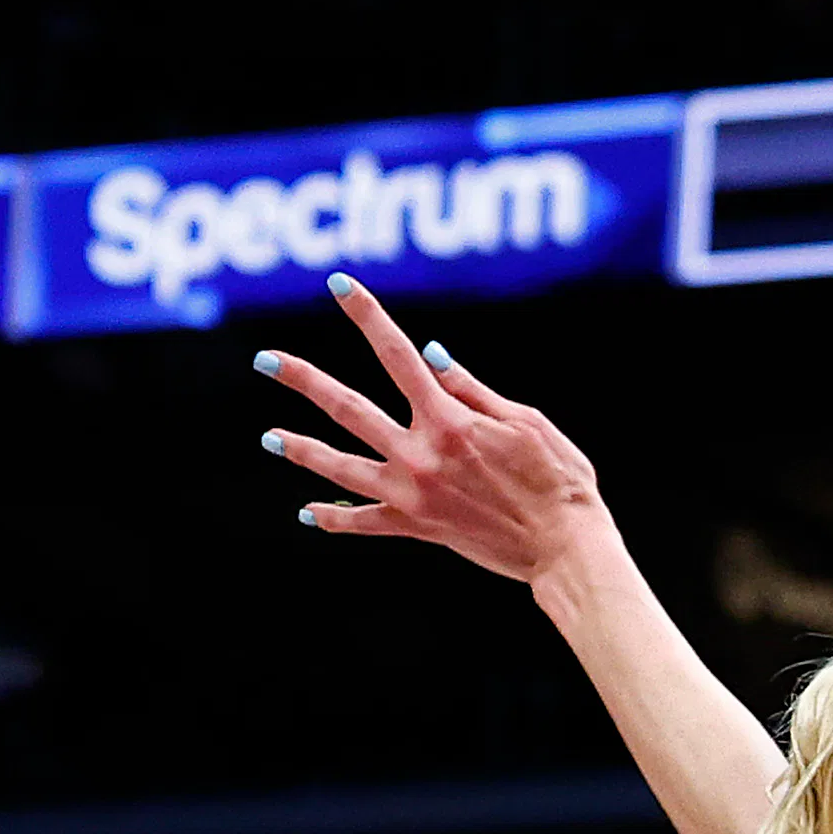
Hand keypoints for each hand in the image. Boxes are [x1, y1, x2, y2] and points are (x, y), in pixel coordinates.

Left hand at [256, 275, 615, 588]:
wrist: (566, 547)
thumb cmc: (560, 480)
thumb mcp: (526, 422)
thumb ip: (471, 389)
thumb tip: (429, 354)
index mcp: (450, 420)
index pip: (398, 355)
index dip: (367, 316)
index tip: (339, 286)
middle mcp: (422, 454)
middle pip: (348, 408)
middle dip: (304, 380)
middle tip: (266, 360)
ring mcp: (414, 493)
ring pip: (341, 467)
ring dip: (302, 449)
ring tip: (270, 437)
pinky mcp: (419, 527)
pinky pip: (366, 522)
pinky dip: (335, 519)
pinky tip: (307, 512)